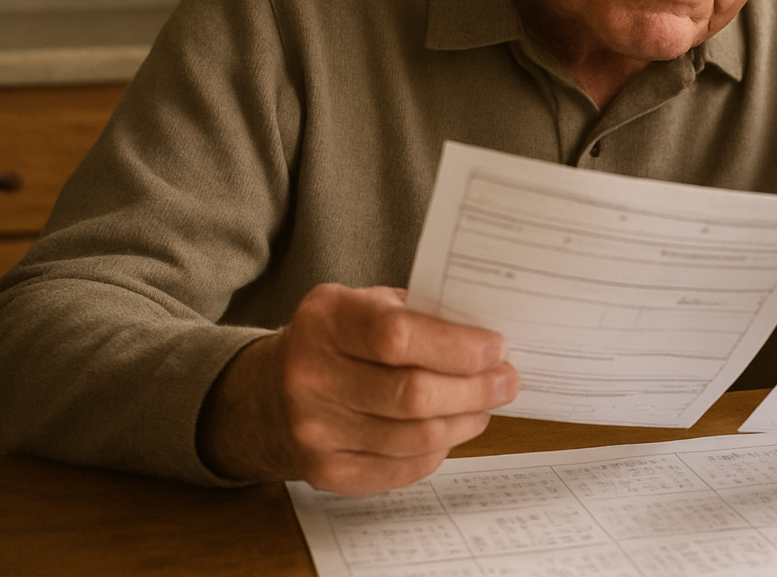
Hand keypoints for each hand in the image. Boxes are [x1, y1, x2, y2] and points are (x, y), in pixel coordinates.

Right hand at [199, 284, 518, 495]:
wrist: (270, 394)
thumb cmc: (338, 341)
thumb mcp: (367, 304)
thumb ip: (420, 314)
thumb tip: (488, 338)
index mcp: (325, 320)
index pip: (398, 337)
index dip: (457, 347)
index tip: (496, 348)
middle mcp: (311, 377)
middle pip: (413, 394)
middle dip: (474, 389)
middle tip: (506, 380)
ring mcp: (315, 430)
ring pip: (416, 437)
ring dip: (465, 421)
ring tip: (485, 404)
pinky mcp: (328, 472)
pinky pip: (405, 467)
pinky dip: (440, 449)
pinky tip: (451, 428)